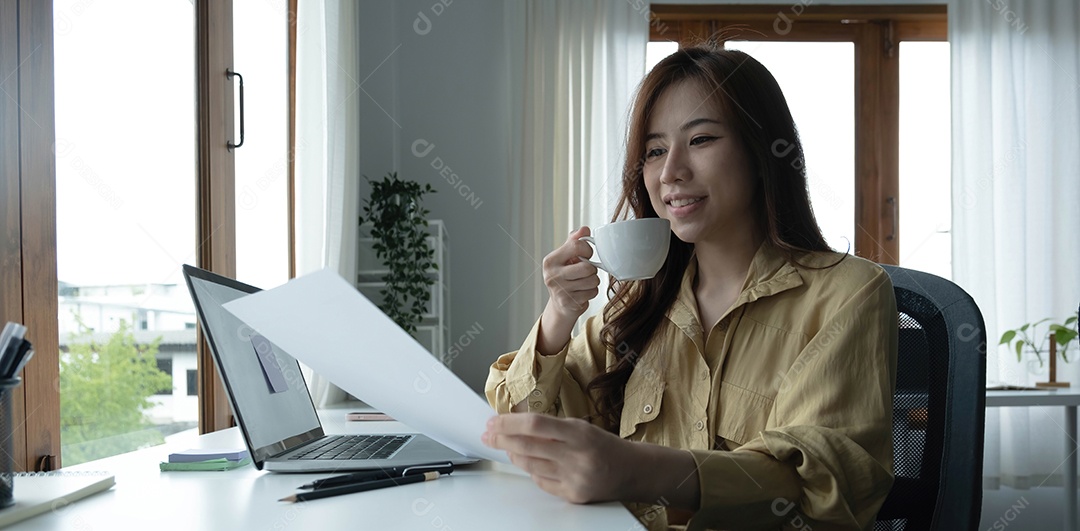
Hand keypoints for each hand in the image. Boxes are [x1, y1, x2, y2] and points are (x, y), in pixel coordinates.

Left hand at [481, 413, 634, 503]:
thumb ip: (551, 428)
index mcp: (579, 434)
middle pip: (527, 447)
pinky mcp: (573, 495)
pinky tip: (531, 464)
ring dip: (514, 455)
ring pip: (530, 466)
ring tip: (507, 447)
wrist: (632, 471)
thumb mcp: (581, 428)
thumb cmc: (604, 446)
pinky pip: (541, 482)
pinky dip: (533, 471)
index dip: (509, 423)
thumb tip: (515, 425)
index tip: (494, 422)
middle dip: (502, 439)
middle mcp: (577, 457)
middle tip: (489, 434)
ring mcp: (574, 478)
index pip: (535, 425)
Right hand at [537, 227, 600, 353]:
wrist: (560, 305)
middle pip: (587, 267)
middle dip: (591, 269)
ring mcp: (560, 291)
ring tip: (584, 282)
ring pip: (592, 280)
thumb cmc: (565, 277)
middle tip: (585, 271)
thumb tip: (584, 229)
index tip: (586, 255)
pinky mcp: (569, 302)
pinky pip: (593, 292)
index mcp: (550, 261)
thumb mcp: (566, 257)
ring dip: (593, 281)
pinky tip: (583, 292)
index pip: (577, 246)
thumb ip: (574, 241)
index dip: (587, 249)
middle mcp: (552, 276)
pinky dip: (592, 292)